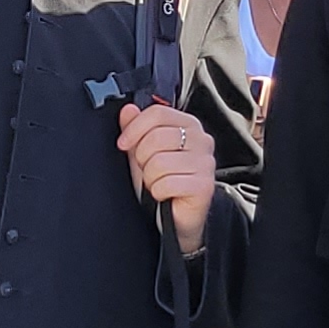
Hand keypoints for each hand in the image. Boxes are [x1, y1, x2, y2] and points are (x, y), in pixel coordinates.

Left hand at [116, 100, 216, 241]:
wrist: (177, 217)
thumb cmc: (161, 182)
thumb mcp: (142, 153)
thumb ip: (135, 129)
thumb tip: (128, 109)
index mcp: (188, 125)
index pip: (158, 113)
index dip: (134, 128)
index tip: (123, 143)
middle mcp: (201, 140)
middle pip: (157, 137)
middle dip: (142, 158)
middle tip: (147, 170)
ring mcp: (205, 163)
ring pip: (159, 162)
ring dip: (150, 178)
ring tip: (157, 182)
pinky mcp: (204, 186)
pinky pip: (167, 183)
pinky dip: (158, 192)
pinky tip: (164, 194)